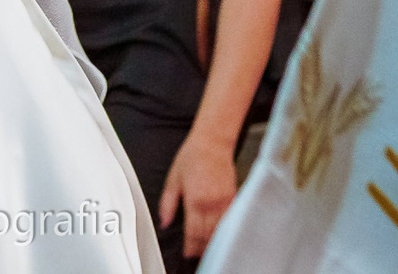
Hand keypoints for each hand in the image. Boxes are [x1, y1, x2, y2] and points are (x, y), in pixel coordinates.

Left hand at [159, 131, 241, 257]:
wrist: (212, 142)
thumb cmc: (192, 156)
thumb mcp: (173, 179)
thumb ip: (167, 203)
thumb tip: (164, 222)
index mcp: (195, 200)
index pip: (193, 232)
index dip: (190, 247)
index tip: (187, 254)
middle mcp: (211, 203)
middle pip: (208, 235)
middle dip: (202, 248)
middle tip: (196, 255)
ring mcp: (224, 201)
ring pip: (220, 230)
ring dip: (213, 242)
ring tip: (207, 249)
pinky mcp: (233, 197)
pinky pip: (230, 220)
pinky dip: (224, 230)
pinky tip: (219, 234)